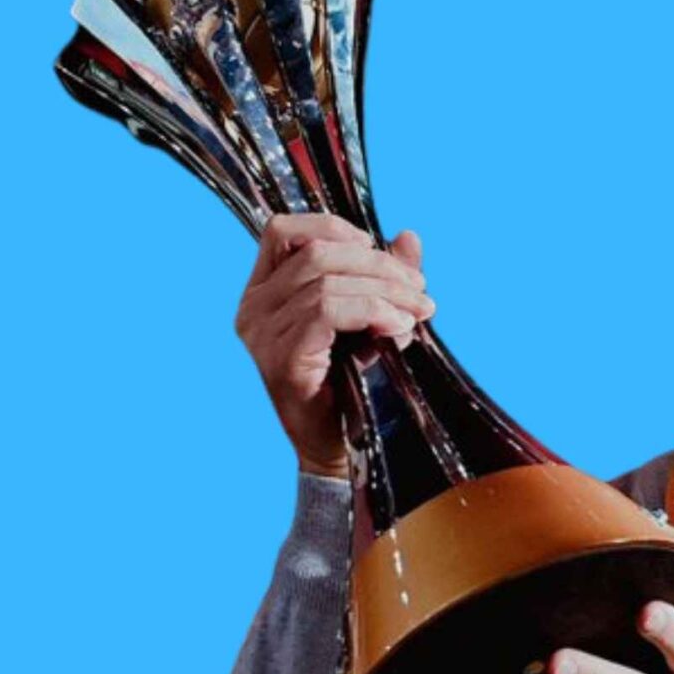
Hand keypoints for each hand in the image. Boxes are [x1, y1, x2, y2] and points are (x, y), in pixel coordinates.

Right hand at [233, 213, 434, 479]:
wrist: (342, 445)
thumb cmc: (353, 377)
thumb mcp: (372, 314)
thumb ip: (385, 274)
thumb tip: (409, 236)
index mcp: (265, 289)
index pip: (284, 230)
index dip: (335, 229)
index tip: (379, 250)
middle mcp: (254, 307)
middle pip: (317, 254)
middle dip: (379, 266)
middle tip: (420, 290)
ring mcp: (262, 335)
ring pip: (327, 283)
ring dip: (385, 291)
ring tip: (417, 313)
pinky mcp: (282, 360)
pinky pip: (327, 312)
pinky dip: (372, 311)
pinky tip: (398, 327)